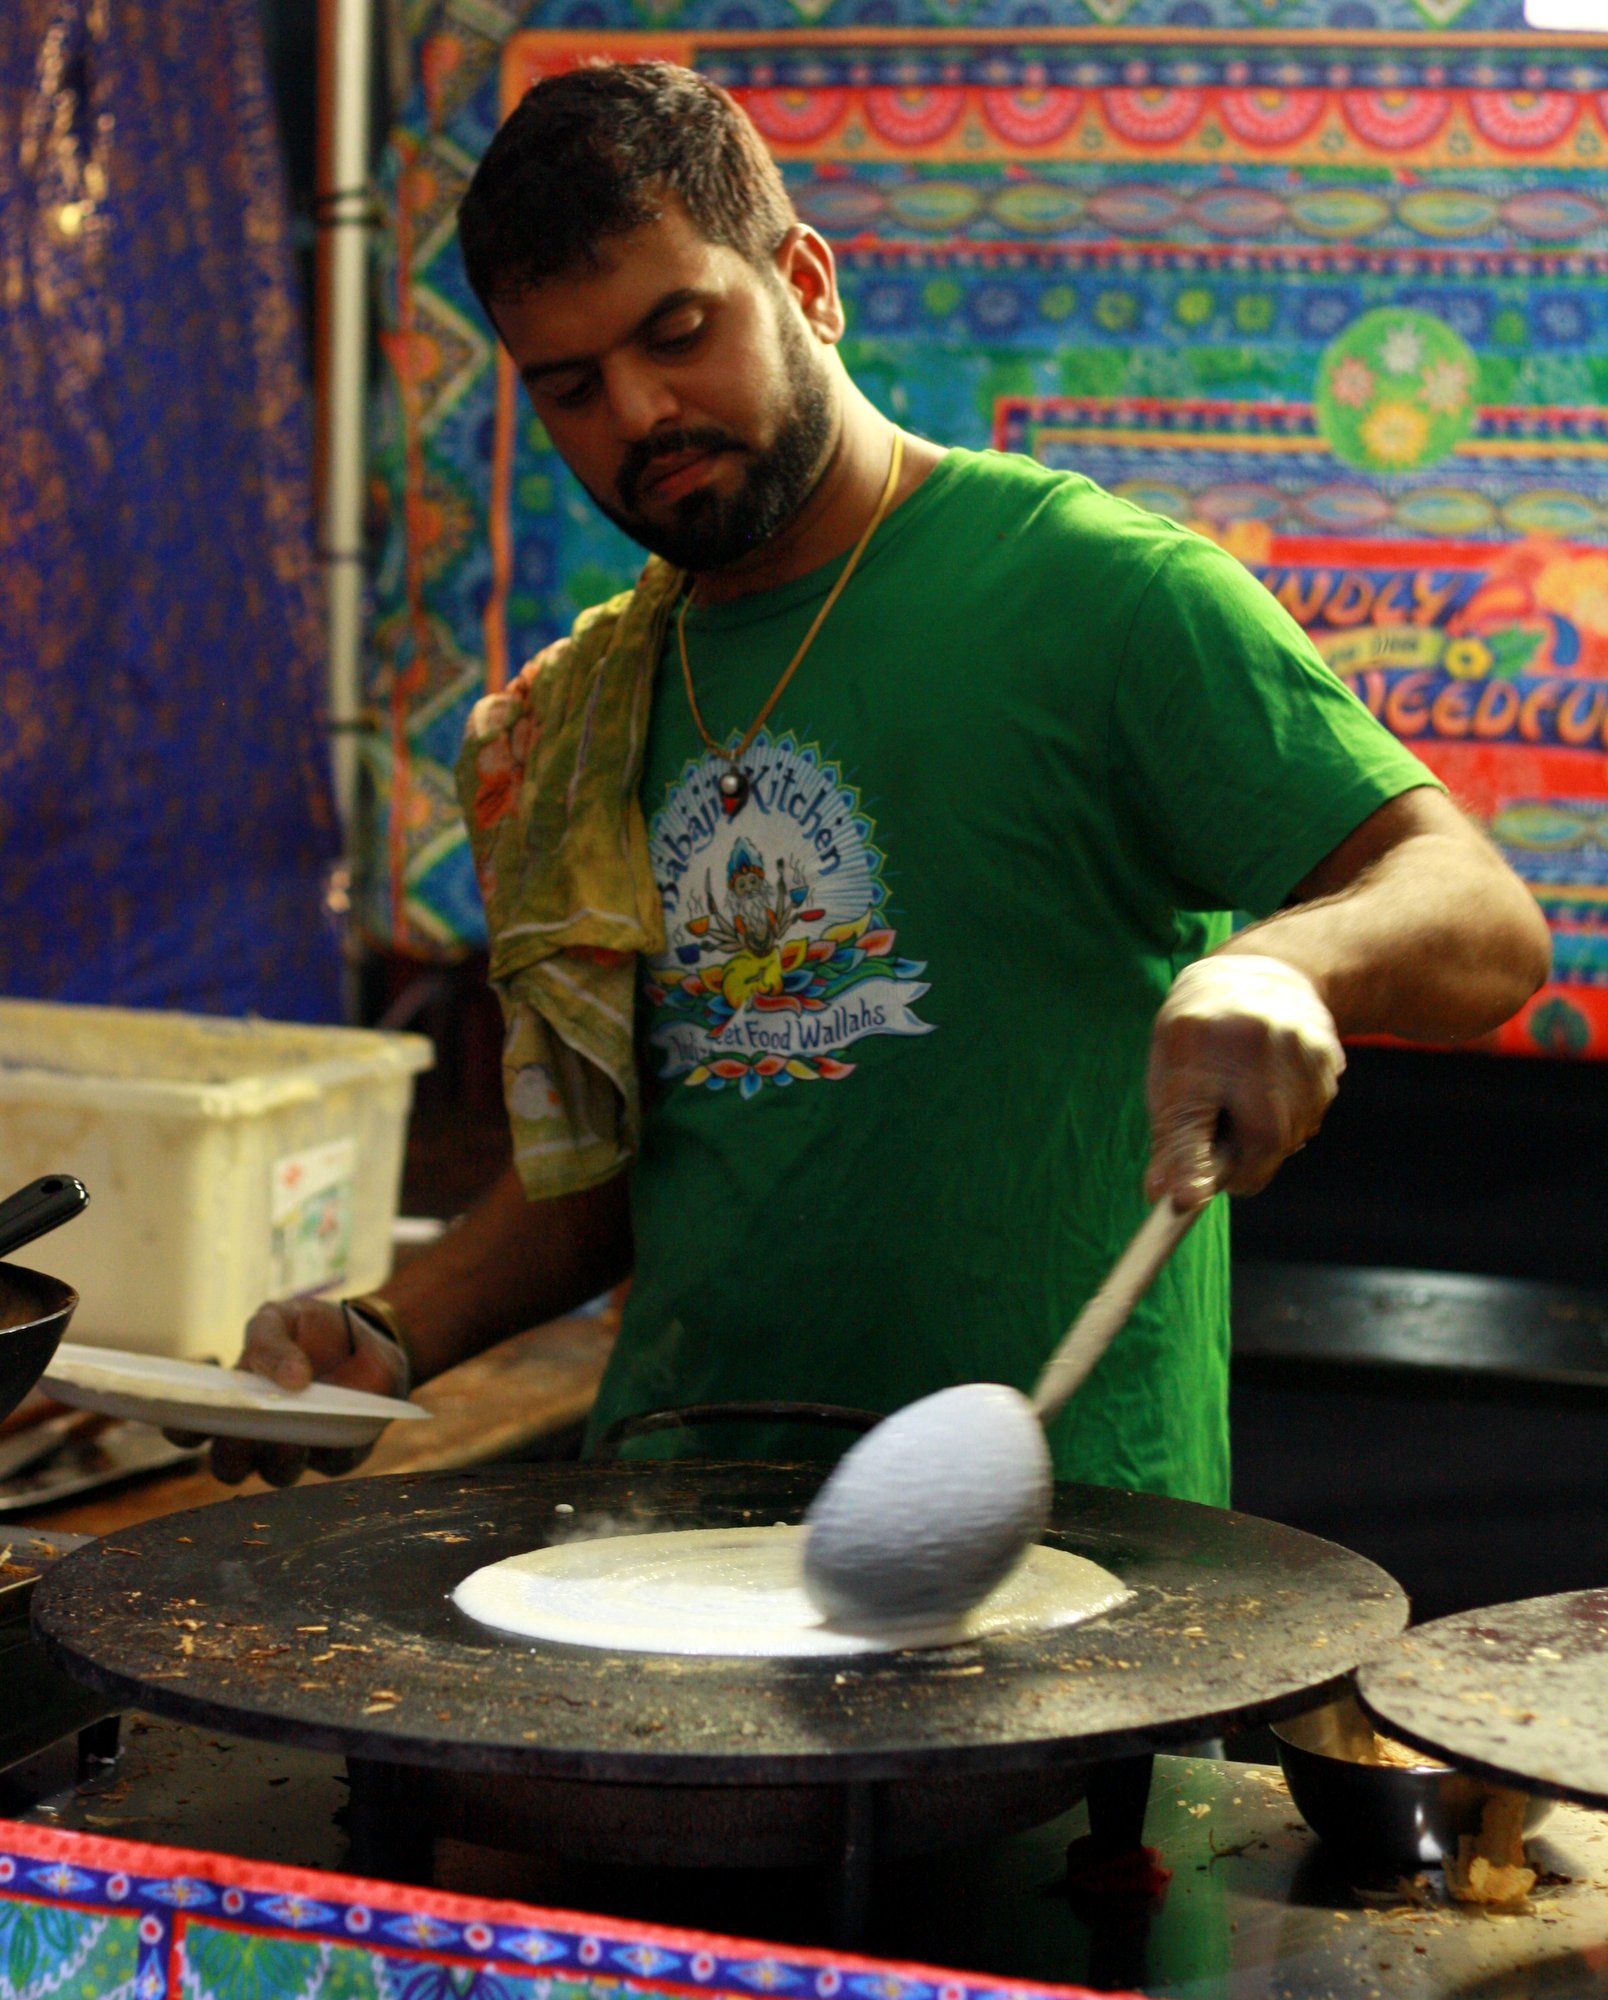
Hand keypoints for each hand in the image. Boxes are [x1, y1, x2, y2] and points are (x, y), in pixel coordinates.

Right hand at [165, 1298, 409, 1488]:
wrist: (368, 1333)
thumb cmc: (311, 1329)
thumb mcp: (280, 1318)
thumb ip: (271, 1342)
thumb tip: (292, 1379)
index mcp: (233, 1404)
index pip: (193, 1430)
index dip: (181, 1430)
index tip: (183, 1419)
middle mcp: (259, 1435)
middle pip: (229, 1465)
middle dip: (230, 1454)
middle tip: (240, 1432)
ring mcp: (298, 1448)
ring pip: (278, 1474)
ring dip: (278, 1460)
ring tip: (288, 1438)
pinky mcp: (340, 1452)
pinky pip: (331, 1463)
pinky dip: (331, 1450)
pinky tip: (334, 1431)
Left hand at [1146, 953, 1343, 1210]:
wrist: (1254, 975)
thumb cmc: (1198, 1038)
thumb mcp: (1169, 1075)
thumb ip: (1170, 1138)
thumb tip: (1165, 1197)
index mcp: (1193, 1039)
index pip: (1190, 1117)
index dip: (1189, 1166)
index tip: (1185, 1202)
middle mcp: (1249, 1037)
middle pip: (1262, 1140)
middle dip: (1243, 1161)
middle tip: (1227, 1143)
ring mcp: (1297, 1043)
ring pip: (1290, 1136)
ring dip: (1268, 1140)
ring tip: (1247, 1098)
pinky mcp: (1327, 1054)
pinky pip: (1311, 1117)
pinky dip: (1292, 1118)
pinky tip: (1275, 1085)